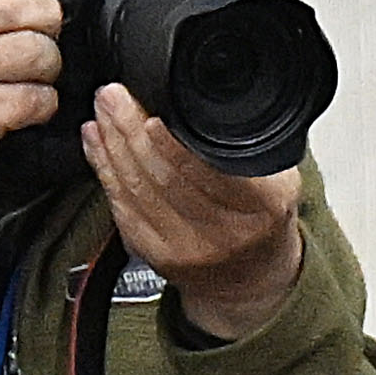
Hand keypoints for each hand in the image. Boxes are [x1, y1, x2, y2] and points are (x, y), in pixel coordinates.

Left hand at [82, 84, 301, 338]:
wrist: (252, 277)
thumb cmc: (261, 218)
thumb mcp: (278, 179)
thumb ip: (248, 148)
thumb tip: (198, 103)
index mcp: (261, 207)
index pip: (209, 172)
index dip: (173, 146)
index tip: (150, 116)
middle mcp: (223, 233)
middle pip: (166, 178)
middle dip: (132, 132)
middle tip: (113, 97)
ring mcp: (188, 249)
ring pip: (140, 191)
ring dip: (113, 147)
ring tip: (103, 113)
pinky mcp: (158, 257)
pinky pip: (124, 210)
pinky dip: (106, 172)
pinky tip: (97, 145)